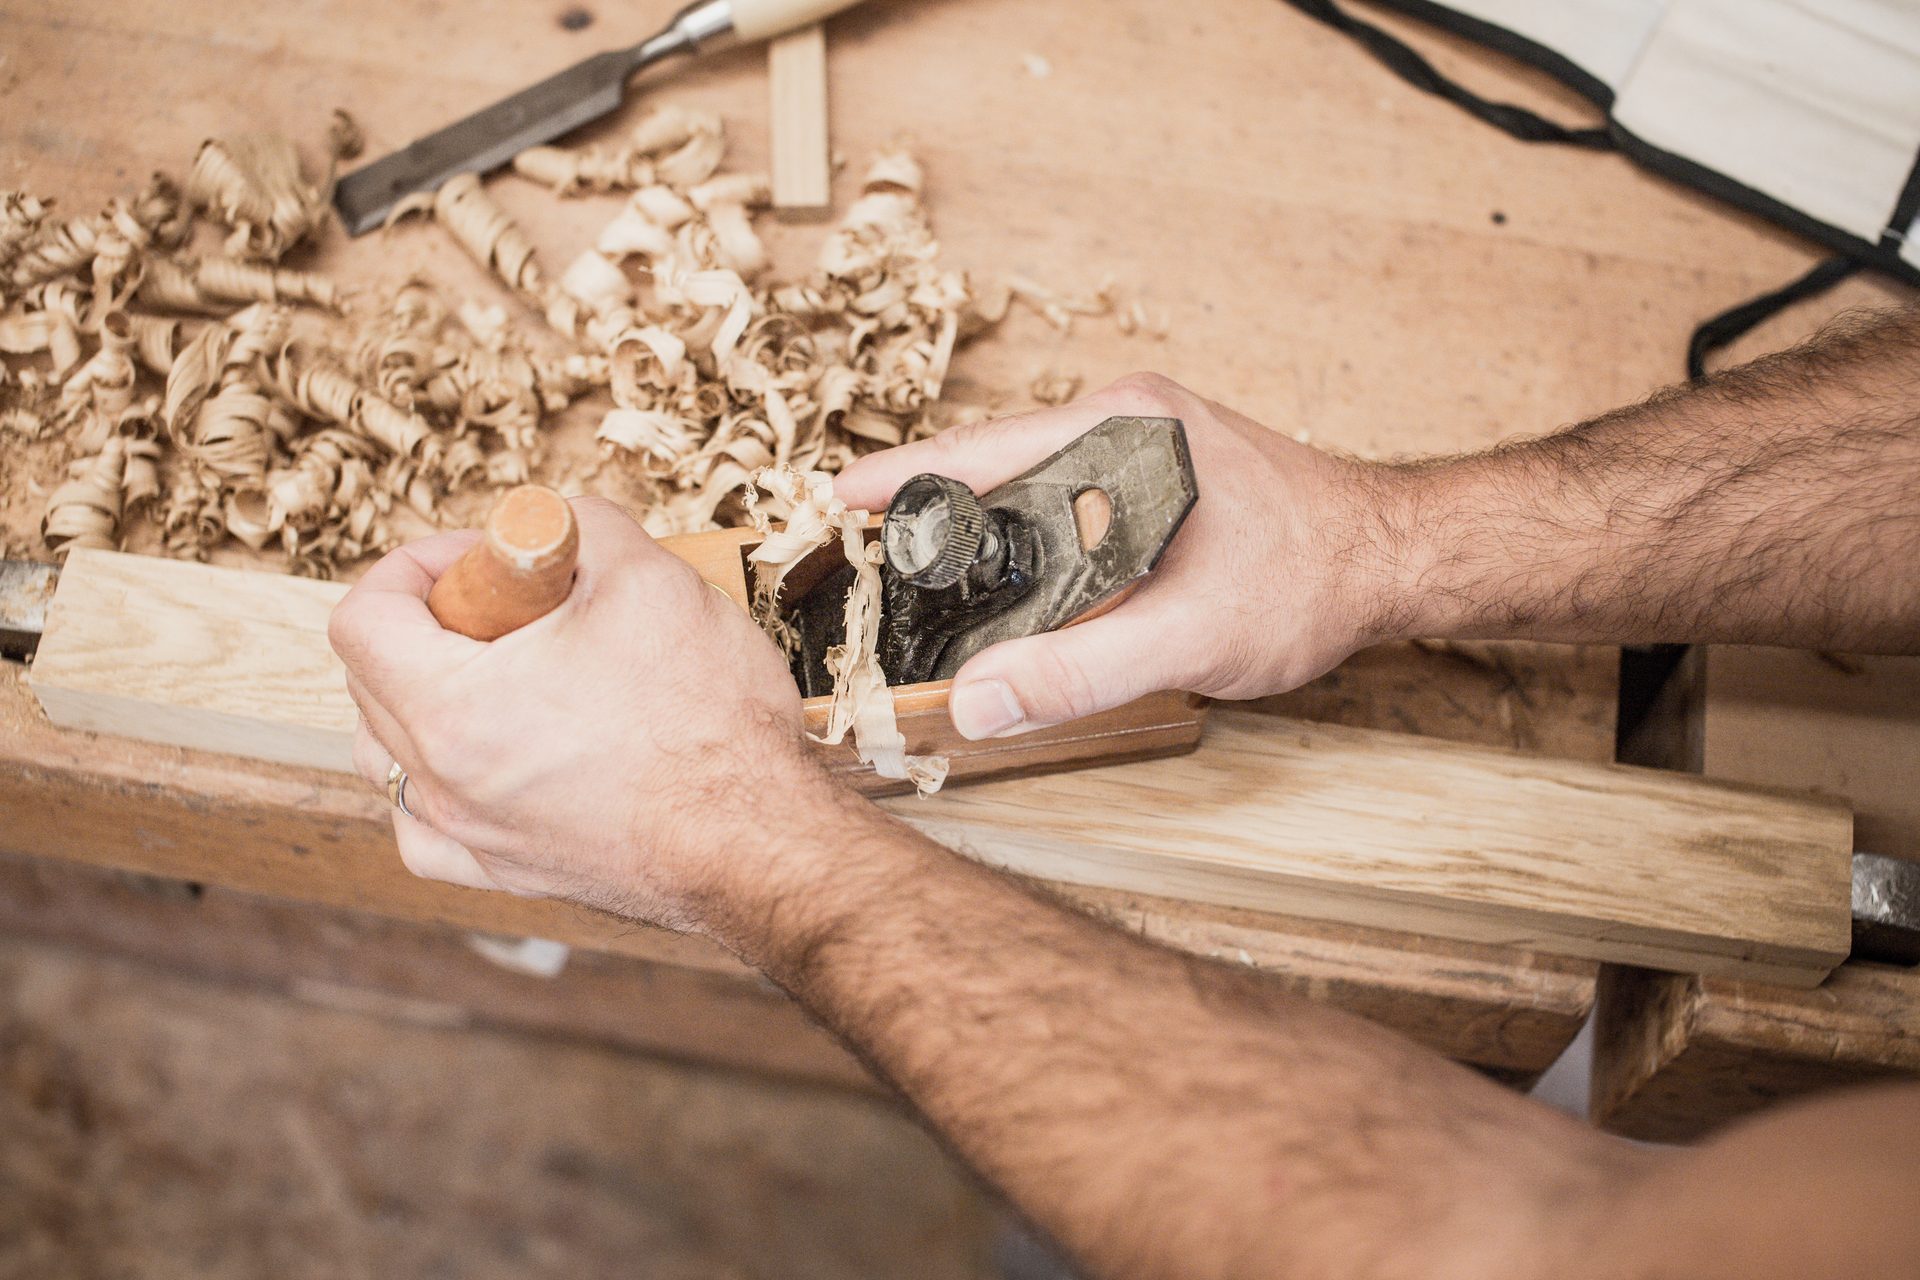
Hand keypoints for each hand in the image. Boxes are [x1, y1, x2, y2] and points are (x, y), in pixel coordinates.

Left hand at [327, 497, 818, 932]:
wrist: (759, 839)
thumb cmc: (707, 720)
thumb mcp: (649, 576)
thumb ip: (584, 526)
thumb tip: (557, 525)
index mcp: (451, 706)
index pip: (364, 619)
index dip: (414, 567)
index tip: (477, 559)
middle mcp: (443, 783)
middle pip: (370, 684)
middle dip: (428, 624)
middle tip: (507, 606)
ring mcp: (472, 837)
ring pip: (388, 761)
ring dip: (418, 703)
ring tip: (494, 679)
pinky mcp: (510, 875)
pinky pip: (428, 834)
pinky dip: (432, 789)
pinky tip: (475, 765)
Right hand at [834, 374, 1406, 736]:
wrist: (1394, 559)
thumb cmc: (1309, 577)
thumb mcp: (1188, 636)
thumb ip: (1080, 672)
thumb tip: (975, 703)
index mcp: (1121, 427)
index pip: (982, 448)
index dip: (905, 480)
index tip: (837, 501)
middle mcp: (1126, 419)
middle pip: (997, 462)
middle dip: (933, 509)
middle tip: (873, 562)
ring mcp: (1145, 442)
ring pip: (1033, 483)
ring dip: (983, 526)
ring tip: (926, 576)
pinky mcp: (1161, 473)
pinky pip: (1068, 496)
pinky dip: (1029, 535)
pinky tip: (1015, 582)